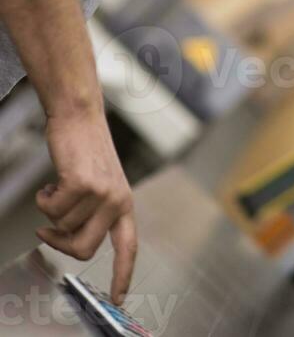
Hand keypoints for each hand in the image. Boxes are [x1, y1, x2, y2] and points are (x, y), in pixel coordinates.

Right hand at [35, 108, 136, 304]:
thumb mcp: (101, 184)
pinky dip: (43, 199)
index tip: (117, 298)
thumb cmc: (86, 149)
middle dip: (59, 243)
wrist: (79, 116)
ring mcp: (101, 193)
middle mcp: (117, 201)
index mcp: (125, 204)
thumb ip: (95, 213)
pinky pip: (51, 209)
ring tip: (59, 187)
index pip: (128, 247)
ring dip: (52, 211)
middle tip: (47, 231)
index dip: (121, 275)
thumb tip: (71, 241)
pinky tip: (52, 181)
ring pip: (63, 227)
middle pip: (83, 249)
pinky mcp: (82, 184)